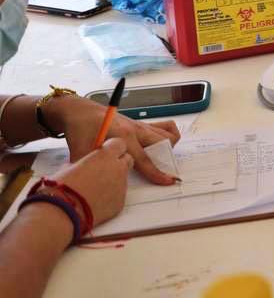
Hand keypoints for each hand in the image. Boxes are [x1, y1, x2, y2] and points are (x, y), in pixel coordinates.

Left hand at [46, 95, 179, 184]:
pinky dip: (169, 134)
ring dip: (167, 148)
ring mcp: (140, 125)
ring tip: (160, 160)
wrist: (80, 112)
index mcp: (123, 136)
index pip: (144, 159)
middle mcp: (136, 129)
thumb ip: (92, 168)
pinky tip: (162, 144)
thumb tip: (95, 185)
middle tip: (163, 171)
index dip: (156, 173)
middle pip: (162, 144)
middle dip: (165, 160)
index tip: (168, 181)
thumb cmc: (81, 130)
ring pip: (166, 135)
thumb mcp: (81, 152)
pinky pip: (165, 126)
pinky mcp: (141, 124)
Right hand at [51, 137, 133, 227]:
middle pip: (127, 160)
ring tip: (94, 189)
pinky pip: (119, 195)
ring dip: (114, 180)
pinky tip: (95, 202)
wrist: (62, 212)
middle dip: (118, 163)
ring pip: (123, 178)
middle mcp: (118, 168)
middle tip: (103, 170)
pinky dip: (111, 196)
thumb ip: (80, 163)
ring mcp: (122, 186)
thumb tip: (77, 166)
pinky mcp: (121, 202)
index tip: (105, 154)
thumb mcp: (67, 168)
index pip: (120, 144)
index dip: (112, 149)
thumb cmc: (60, 187)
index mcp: (105, 156)